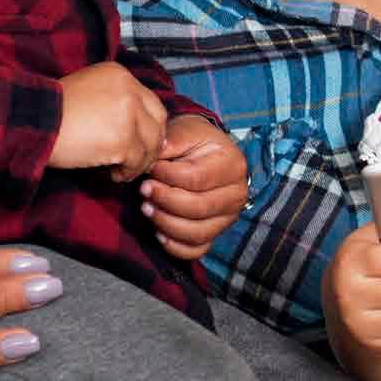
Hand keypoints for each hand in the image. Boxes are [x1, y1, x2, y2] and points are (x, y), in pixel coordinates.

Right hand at [51, 62, 167, 181]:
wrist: (31, 122)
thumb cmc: (50, 111)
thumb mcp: (86, 90)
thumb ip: (113, 100)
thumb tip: (137, 125)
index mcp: (119, 74)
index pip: (150, 102)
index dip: (149, 125)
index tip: (142, 142)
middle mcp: (129, 89)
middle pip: (157, 121)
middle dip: (151, 144)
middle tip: (138, 160)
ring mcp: (128, 114)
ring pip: (149, 145)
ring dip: (138, 162)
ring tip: (121, 171)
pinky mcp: (122, 139)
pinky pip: (135, 161)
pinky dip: (127, 171)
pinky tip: (113, 175)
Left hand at [143, 115, 247, 259]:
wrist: (204, 153)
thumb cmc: (194, 141)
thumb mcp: (185, 130)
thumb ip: (171, 140)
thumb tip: (155, 155)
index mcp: (232, 165)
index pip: (197, 179)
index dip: (168, 177)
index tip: (150, 168)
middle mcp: (236, 194)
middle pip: (198, 208)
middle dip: (164, 200)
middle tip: (143, 189)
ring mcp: (227, 217)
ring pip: (197, 232)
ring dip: (165, 223)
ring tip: (146, 208)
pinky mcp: (215, 233)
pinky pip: (196, 250)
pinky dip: (175, 246)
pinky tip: (158, 231)